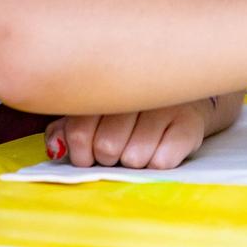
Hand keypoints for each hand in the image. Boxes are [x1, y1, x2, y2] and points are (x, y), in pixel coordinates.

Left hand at [45, 102, 211, 168]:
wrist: (181, 103)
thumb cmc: (129, 113)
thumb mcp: (94, 115)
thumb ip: (66, 130)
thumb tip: (57, 149)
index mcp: (104, 84)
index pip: (78, 131)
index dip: (80, 152)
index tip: (88, 154)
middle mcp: (136, 91)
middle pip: (106, 147)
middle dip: (107, 157)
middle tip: (117, 149)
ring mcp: (165, 106)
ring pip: (134, 157)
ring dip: (133, 162)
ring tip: (139, 147)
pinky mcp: (190, 125)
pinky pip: (162, 162)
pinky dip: (157, 162)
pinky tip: (160, 147)